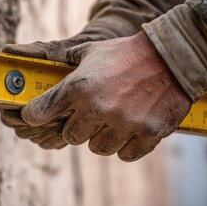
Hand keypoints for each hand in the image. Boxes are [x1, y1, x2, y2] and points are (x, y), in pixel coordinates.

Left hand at [20, 31, 191, 160]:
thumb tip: (48, 65)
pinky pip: (124, 154)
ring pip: (97, 148)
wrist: (172, 56)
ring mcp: (123, 124)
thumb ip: (67, 62)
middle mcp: (97, 109)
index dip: (34, 115)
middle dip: (76, 127)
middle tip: (88, 116)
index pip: (40, 113)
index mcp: (78, 87)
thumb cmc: (127, 53)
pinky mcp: (146, 135)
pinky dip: (125, 145)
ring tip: (111, 121)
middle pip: (70, 137)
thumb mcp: (91, 50)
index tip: (35, 116)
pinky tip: (130, 129)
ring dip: (101, 137)